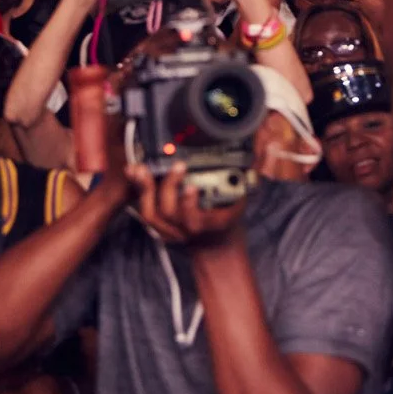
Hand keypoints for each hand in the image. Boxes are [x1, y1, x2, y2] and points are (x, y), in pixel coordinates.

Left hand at [129, 162, 246, 247]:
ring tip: (143, 167)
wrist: (215, 244)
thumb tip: (258, 149)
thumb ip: (244, 179)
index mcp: (206, 225)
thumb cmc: (226, 217)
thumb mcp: (240, 200)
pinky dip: (138, 191)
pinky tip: (134, 172)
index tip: (191, 187)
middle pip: (167, 213)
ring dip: (145, 189)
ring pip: (151, 213)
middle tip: (176, 166)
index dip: (188, 205)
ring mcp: (169, 231)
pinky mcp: (158, 225)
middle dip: (168, 188)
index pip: (193, 220)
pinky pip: (144, 210)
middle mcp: (185, 231)